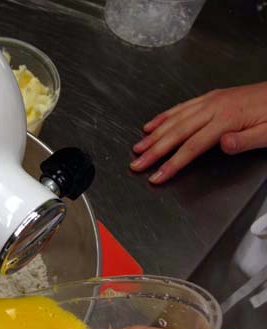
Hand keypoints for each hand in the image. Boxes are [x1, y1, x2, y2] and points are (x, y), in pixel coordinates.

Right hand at [130, 82, 266, 183]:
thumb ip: (246, 141)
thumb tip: (224, 145)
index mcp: (227, 119)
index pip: (192, 146)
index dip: (172, 163)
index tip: (157, 175)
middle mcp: (214, 107)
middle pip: (177, 133)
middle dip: (154, 151)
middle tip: (137, 164)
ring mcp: (210, 101)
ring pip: (175, 119)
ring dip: (154, 135)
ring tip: (138, 148)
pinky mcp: (211, 98)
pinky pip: (181, 107)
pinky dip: (164, 117)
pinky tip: (152, 125)